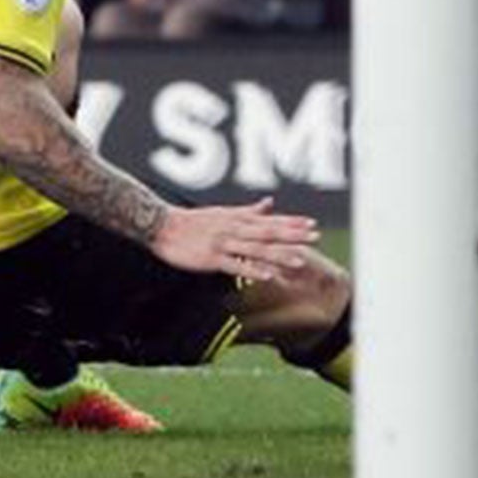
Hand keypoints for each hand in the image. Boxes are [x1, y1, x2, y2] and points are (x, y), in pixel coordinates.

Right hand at [151, 198, 318, 279]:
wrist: (162, 226)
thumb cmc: (193, 220)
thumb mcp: (224, 212)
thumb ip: (249, 210)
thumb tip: (269, 202)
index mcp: (238, 219)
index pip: (270, 220)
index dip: (292, 223)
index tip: (312, 225)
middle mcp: (235, 229)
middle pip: (269, 233)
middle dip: (293, 236)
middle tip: (315, 238)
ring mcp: (224, 243)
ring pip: (256, 249)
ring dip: (279, 254)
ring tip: (300, 260)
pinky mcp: (211, 259)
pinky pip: (235, 265)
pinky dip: (251, 269)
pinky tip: (267, 275)